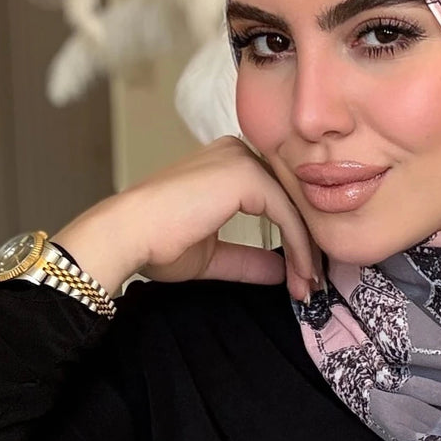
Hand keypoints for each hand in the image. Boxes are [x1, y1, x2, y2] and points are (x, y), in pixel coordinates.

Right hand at [53, 136, 321, 301]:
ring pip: (293, 208)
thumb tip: (280, 271)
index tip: (301, 277)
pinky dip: (300, 247)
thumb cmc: (157, 243)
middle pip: (289, 200)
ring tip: (308, 287)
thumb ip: (248, 258)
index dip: (292, 238)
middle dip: (305, 245)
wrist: (129, 235)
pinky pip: (288, 214)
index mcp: (227, 165)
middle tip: (311, 285)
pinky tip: (301, 275)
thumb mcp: (213, 255)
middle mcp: (237, 154)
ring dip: (306, 251)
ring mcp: (242, 160)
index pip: (276, 200)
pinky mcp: (246, 175)